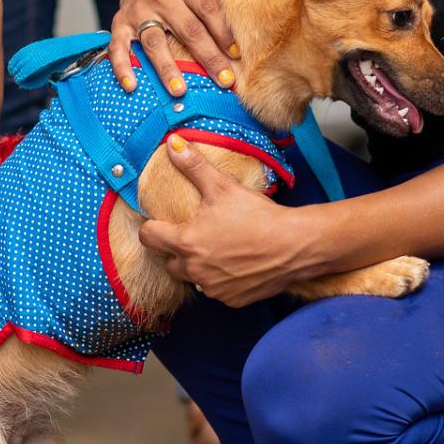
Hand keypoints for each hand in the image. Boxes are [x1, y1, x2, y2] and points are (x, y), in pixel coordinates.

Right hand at [110, 0, 235, 96]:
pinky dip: (122, 66)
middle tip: (224, 81)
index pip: (208, 8)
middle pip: (188, 30)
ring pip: (155, 43)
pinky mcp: (120, 23)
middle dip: (208, 57)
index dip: (223, 31)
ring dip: (166, 68)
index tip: (236, 54)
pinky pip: (118, 46)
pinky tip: (132, 86)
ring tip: (180, 90)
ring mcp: (138, 11)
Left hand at [137, 137, 315, 306]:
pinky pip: (216, 291)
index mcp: (185, 242)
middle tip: (191, 234)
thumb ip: (193, 166)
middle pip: (168, 262)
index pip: (148, 237)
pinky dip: (220, 280)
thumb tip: (172, 143)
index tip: (159, 222)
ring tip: (215, 248)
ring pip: (192, 278)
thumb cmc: (257, 215)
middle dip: (174, 249)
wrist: (295, 245)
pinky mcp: (232, 300)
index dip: (151, 227)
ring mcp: (213, 288)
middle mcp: (194, 269)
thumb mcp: (222, 186)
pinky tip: (234, 264)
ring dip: (197, 266)